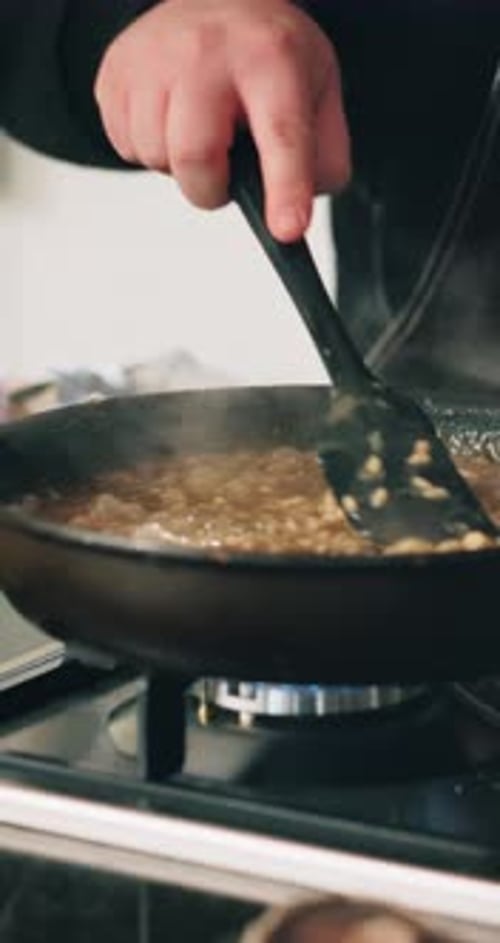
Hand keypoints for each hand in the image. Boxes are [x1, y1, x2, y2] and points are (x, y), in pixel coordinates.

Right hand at [95, 0, 350, 241]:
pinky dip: (149, 150)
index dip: (285, 188)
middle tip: (224, 175)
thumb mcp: (318, 92)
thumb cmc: (264, 55)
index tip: (286, 230)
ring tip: (198, 134)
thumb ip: (323, 159)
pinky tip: (169, 120)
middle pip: (194, 156)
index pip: (281, 133)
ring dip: (177, 167)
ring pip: (153, 156)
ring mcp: (153, 57)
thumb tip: (294, 215)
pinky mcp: (116, 72)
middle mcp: (207, 50)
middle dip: (210, 190)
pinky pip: (124, 146)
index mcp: (270, 57)